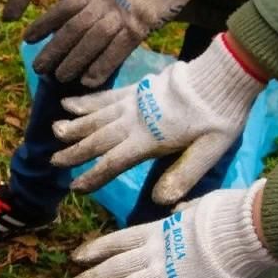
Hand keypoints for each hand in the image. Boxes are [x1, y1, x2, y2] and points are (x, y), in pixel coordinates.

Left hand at [25, 0, 216, 85]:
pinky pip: (118, 49)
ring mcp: (122, 13)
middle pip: (72, 28)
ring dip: (73, 60)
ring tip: (58, 77)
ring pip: (90, 41)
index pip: (64, 6)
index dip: (44, 24)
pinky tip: (89, 80)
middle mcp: (104, 0)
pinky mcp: (142, 24)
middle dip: (53, 49)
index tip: (27, 38)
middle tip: (38, 68)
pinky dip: (102, 65)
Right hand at [51, 33, 264, 196]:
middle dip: (75, 152)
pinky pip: (106, 96)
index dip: (93, 175)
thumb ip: (184, 175)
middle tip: (54, 161)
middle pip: (98, 139)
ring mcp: (133, 102)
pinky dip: (86, 101)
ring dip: (74, 125)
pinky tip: (69, 103)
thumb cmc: (220, 116)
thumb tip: (160, 201)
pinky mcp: (137, 88)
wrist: (222, 76)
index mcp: (149, 140)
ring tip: (55, 132)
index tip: (76, 187)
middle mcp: (134, 121)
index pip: (114, 162)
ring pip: (96, 117)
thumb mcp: (210, 151)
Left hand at [67, 183, 276, 277]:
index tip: (77, 257)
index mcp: (160, 230)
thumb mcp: (200, 207)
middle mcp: (154, 252)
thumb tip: (181, 210)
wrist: (243, 230)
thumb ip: (185, 213)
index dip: (97, 249)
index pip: (120, 241)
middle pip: (115, 268)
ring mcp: (162, 273)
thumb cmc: (230, 216)